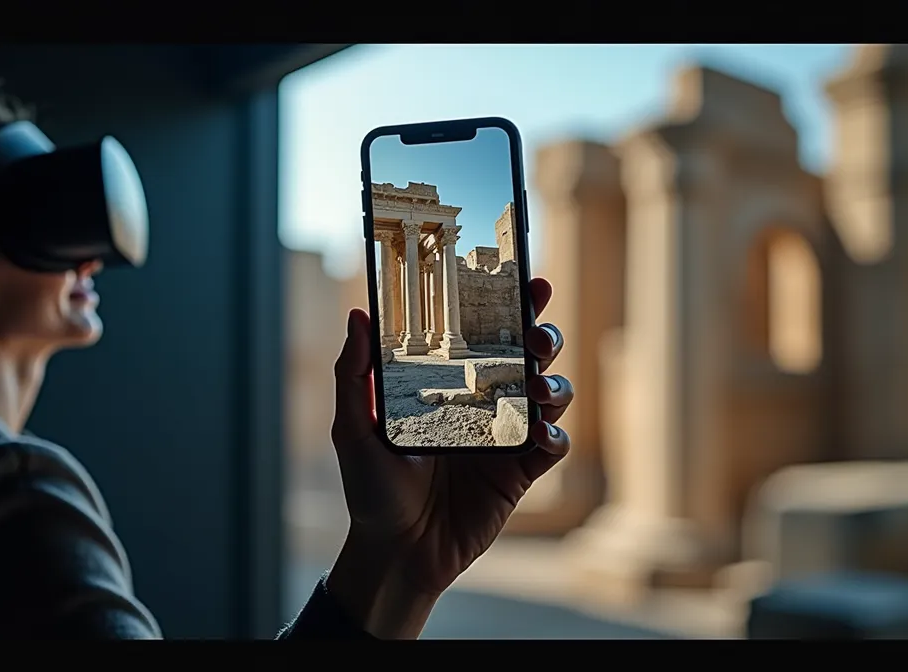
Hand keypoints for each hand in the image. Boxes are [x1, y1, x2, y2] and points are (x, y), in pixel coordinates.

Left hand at [325, 277, 572, 637]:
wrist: (395, 551)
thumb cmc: (371, 490)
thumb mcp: (352, 428)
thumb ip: (353, 373)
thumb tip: (358, 315)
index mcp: (446, 384)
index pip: (482, 333)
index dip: (509, 304)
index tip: (527, 278)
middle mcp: (480, 403)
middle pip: (527, 355)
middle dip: (543, 334)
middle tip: (536, 334)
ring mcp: (504, 437)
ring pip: (550, 393)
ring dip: (555, 381)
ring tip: (541, 384)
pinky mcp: (519, 473)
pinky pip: (552, 445)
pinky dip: (555, 434)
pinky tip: (540, 433)